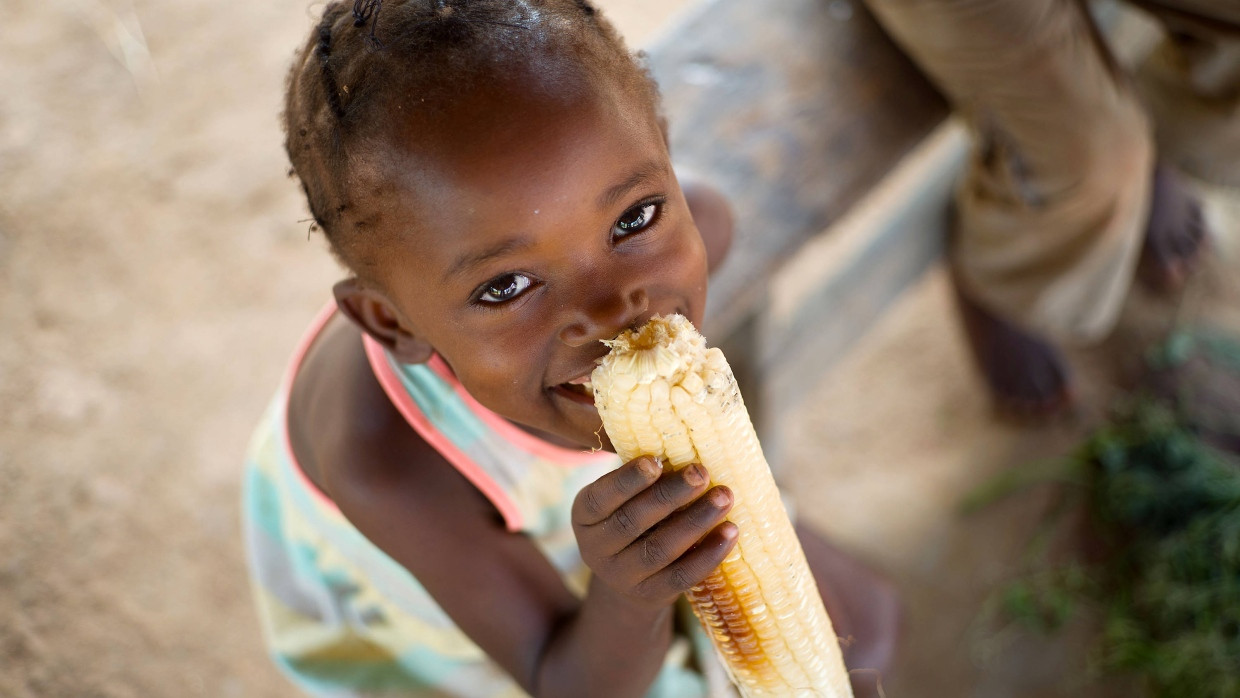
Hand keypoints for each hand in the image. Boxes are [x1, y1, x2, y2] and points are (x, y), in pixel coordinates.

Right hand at [572, 456, 737, 609]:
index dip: (628, 481)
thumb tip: (683, 439)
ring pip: (660, 549)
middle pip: (633, 521)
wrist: (629, 579)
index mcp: (584, 515)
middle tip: (701, 472)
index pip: (601, 498)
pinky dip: (709, 554)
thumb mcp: (623, 497)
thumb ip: (644, 475)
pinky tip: (730, 531)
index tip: (657, 461)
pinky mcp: (651, 595)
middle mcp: (596, 549)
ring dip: (696, 521)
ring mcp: (622, 576)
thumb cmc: (634, 517)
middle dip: (670, 495)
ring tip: (724, 497)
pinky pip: (682, 576)